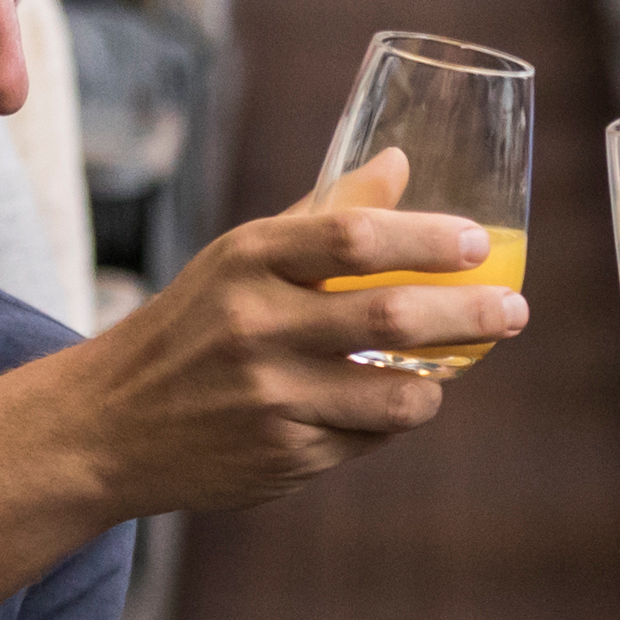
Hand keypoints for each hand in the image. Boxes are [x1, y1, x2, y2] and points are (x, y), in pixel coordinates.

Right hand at [54, 154, 526, 516]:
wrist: (105, 426)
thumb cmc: (193, 324)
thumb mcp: (242, 256)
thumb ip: (324, 213)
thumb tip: (401, 160)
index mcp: (248, 261)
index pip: (353, 236)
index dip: (428, 238)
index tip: (479, 243)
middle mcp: (255, 328)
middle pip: (389, 317)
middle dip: (470, 314)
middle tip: (514, 310)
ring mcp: (268, 400)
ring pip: (395, 396)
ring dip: (439, 382)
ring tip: (454, 367)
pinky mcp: (279, 459)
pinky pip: (366, 440)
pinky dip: (390, 420)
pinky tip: (389, 403)